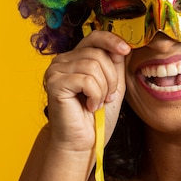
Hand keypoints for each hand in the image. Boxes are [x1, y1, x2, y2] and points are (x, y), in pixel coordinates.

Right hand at [43, 31, 130, 152]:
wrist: (83, 143)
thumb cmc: (96, 117)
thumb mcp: (113, 85)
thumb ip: (116, 64)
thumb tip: (124, 44)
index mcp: (76, 58)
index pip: (94, 37)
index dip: (112, 40)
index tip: (126, 50)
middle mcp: (62, 61)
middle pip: (98, 53)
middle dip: (111, 78)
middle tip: (108, 97)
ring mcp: (56, 71)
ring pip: (93, 66)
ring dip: (103, 89)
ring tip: (97, 103)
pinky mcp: (54, 83)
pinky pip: (86, 80)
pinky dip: (95, 96)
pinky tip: (89, 107)